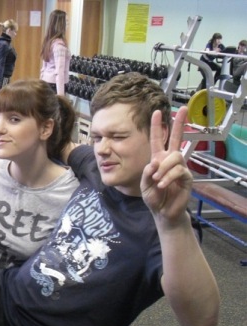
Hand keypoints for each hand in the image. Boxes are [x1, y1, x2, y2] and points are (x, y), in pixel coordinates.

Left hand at [141, 106, 192, 224]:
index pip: (158, 140)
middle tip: (182, 109)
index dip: (157, 126)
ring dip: (164, 168)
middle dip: (179, 123)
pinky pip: (178, 171)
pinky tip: (162, 185)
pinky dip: (168, 177)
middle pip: (176, 138)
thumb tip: (155, 162)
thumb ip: (147, 172)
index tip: (157, 112)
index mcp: (158, 159)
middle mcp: (170, 161)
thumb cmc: (153, 197)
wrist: (162, 212)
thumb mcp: (144, 184)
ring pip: (175, 157)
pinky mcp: (186, 177)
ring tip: (157, 181)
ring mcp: (179, 168)